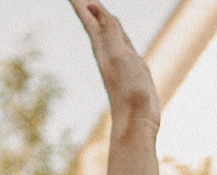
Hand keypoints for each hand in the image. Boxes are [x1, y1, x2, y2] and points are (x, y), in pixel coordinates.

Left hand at [70, 0, 157, 127]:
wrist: (136, 120)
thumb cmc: (129, 91)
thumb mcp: (119, 56)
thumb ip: (109, 31)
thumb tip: (92, 6)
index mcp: (102, 45)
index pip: (87, 15)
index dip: (80, 1)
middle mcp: (107, 49)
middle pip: (93, 19)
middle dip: (85, 3)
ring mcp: (119, 57)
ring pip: (107, 28)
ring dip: (98, 14)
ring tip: (91, 3)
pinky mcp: (131, 65)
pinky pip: (121, 39)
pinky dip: (116, 29)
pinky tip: (116, 28)